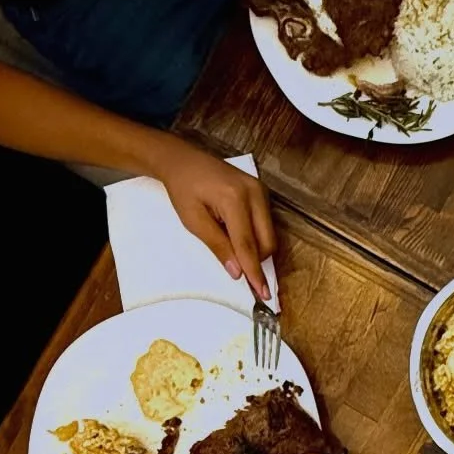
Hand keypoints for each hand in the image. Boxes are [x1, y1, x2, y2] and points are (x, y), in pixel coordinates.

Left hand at [154, 141, 276, 298]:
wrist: (183, 161)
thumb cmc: (183, 188)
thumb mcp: (193, 221)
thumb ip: (218, 246)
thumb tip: (237, 271)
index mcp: (234, 199)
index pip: (248, 244)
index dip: (254, 271)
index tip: (261, 293)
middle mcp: (253, 193)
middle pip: (267, 242)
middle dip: (256, 261)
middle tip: (241, 274)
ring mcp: (260, 190)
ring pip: (269, 234)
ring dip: (255, 249)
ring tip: (230, 245)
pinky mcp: (261, 191)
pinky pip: (266, 223)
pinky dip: (254, 237)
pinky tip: (236, 234)